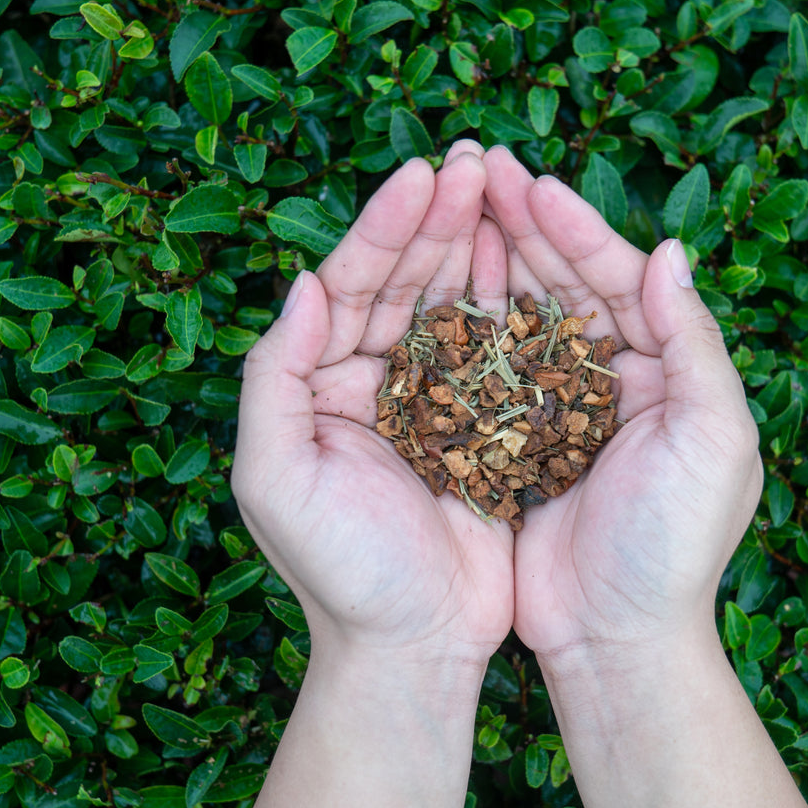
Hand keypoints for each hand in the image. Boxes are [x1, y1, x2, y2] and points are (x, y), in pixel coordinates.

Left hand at [232, 141, 512, 662]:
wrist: (412, 648)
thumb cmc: (338, 574)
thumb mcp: (275, 478)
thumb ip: (274, 378)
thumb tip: (300, 282)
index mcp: (319, 385)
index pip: (347, 285)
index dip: (385, 228)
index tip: (423, 173)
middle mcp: (373, 382)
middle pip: (404, 280)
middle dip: (438, 217)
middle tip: (477, 159)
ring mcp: (433, 402)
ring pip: (454, 305)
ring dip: (477, 244)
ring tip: (507, 185)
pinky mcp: (486, 427)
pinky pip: (500, 352)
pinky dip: (515, 304)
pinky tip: (533, 259)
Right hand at [482, 146, 764, 658]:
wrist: (618, 641)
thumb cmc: (675, 546)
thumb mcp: (712, 439)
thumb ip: (695, 344)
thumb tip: (671, 252)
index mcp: (667, 371)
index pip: (620, 279)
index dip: (577, 228)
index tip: (532, 182)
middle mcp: (613, 380)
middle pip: (565, 284)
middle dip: (525, 225)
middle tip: (478, 167)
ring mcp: (558, 410)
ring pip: (519, 317)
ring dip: (489, 261)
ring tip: (448, 205)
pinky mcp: (512, 444)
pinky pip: (483, 372)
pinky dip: (461, 328)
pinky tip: (428, 288)